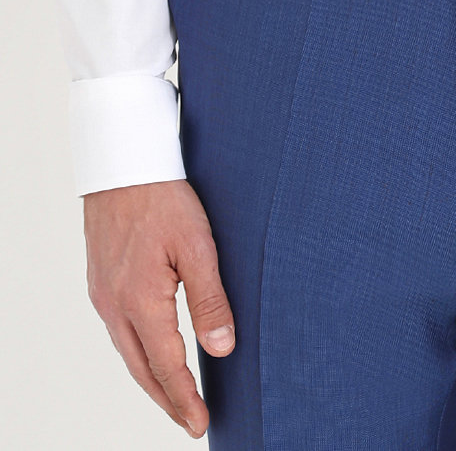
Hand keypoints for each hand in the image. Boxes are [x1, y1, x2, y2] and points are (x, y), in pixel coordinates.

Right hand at [83, 178, 234, 438]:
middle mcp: (115, 305)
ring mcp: (103, 294)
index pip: (166, 365)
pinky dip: (138, 353)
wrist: (122, 163)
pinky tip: (152, 353)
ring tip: (176, 398)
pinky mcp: (101, 282)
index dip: (185, 399)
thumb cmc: (163, 198)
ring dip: (152, 379)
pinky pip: (120, 331)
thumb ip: (210, 299)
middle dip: (168, 400)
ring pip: (128, 352)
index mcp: (140, 300)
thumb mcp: (198, 244)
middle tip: (191, 422)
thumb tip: (221, 348)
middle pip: (142, 369)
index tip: (201, 424)